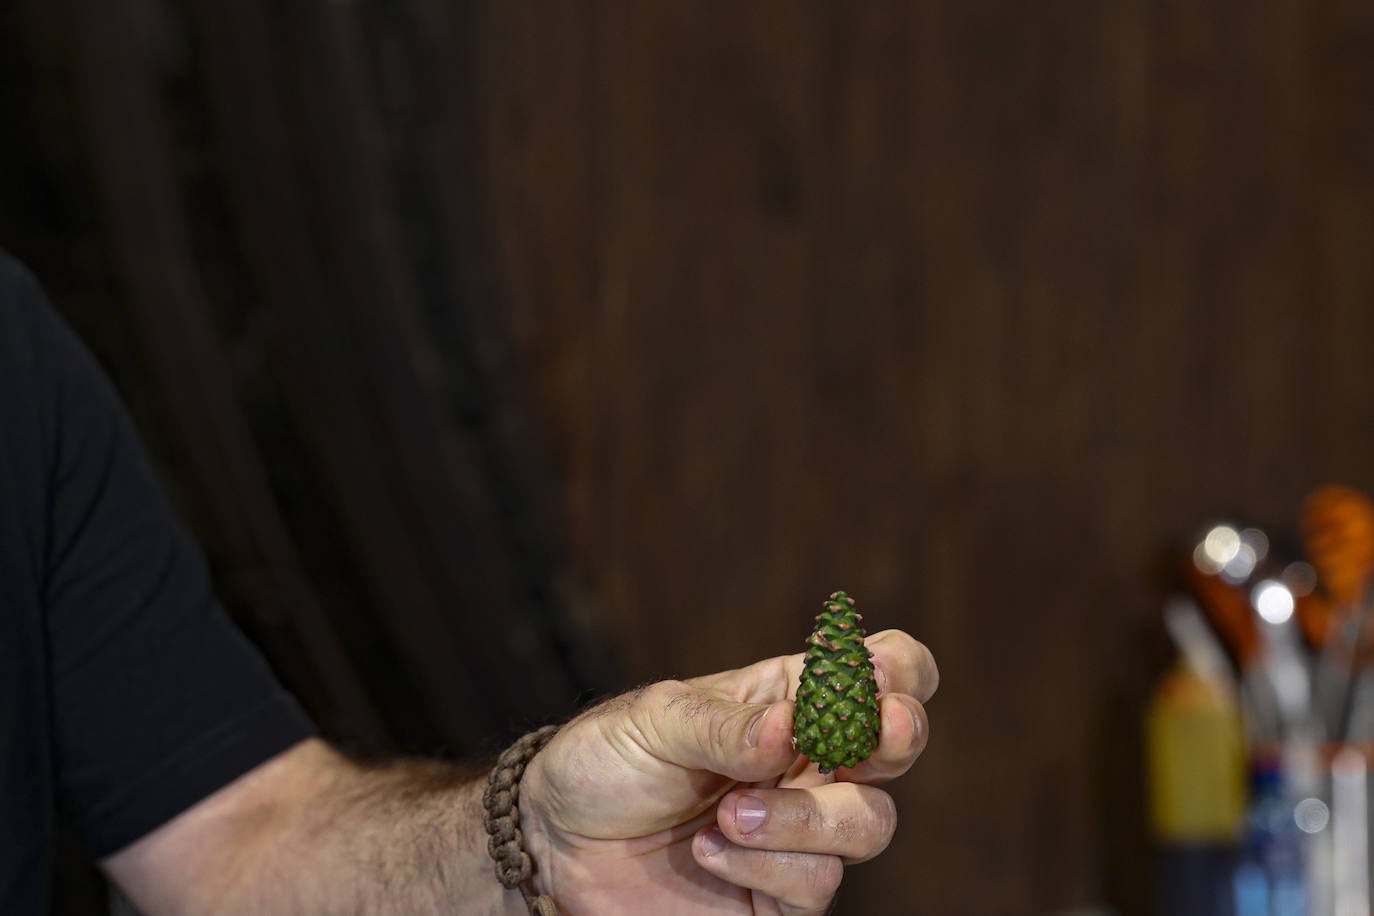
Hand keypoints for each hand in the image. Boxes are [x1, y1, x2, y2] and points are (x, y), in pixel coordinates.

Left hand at [519, 629, 937, 914]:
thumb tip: (796, 727)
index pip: (880, 669)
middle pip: (900, 745)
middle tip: (876, 730)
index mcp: (790, 698)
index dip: (897, 668)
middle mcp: (810, 762)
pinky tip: (709, 851)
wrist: (554, 846)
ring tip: (728, 814)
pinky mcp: (782, 893)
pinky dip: (765, 865)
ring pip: (869, 822)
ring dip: (804, 817)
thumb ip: (728, 725)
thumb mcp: (655, 721)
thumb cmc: (607, 762)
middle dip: (899, 736)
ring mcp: (802, 830)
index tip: (871, 674)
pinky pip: (818, 883)